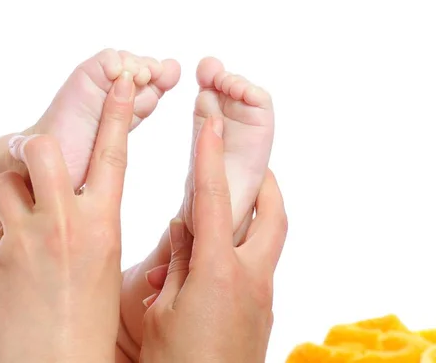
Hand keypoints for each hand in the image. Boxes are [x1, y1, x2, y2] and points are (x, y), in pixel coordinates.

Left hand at [0, 71, 136, 362]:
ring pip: (6, 181)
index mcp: (103, 223)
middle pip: (42, 148)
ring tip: (21, 215)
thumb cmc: (89, 321)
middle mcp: (65, 223)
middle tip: (31, 151)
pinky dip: (6, 234)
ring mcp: (26, 238)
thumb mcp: (104, 262)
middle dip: (34, 141)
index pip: (112, 153)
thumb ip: (91, 223)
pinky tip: (16, 265)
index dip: (117, 112)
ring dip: (11, 189)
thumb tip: (75, 197)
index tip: (120, 82)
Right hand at [139, 117, 287, 362]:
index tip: (211, 125)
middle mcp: (250, 278)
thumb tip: (183, 229)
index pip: (213, 200)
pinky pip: (260, 265)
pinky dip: (244, 246)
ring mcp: (261, 296)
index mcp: (219, 272)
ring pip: (271, 240)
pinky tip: (216, 256)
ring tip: (233, 203)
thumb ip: (177, 264)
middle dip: (266, 182)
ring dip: (258, 214)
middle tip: (251, 163)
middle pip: (274, 216)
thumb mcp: (163, 310)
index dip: (209, 157)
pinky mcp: (261, 312)